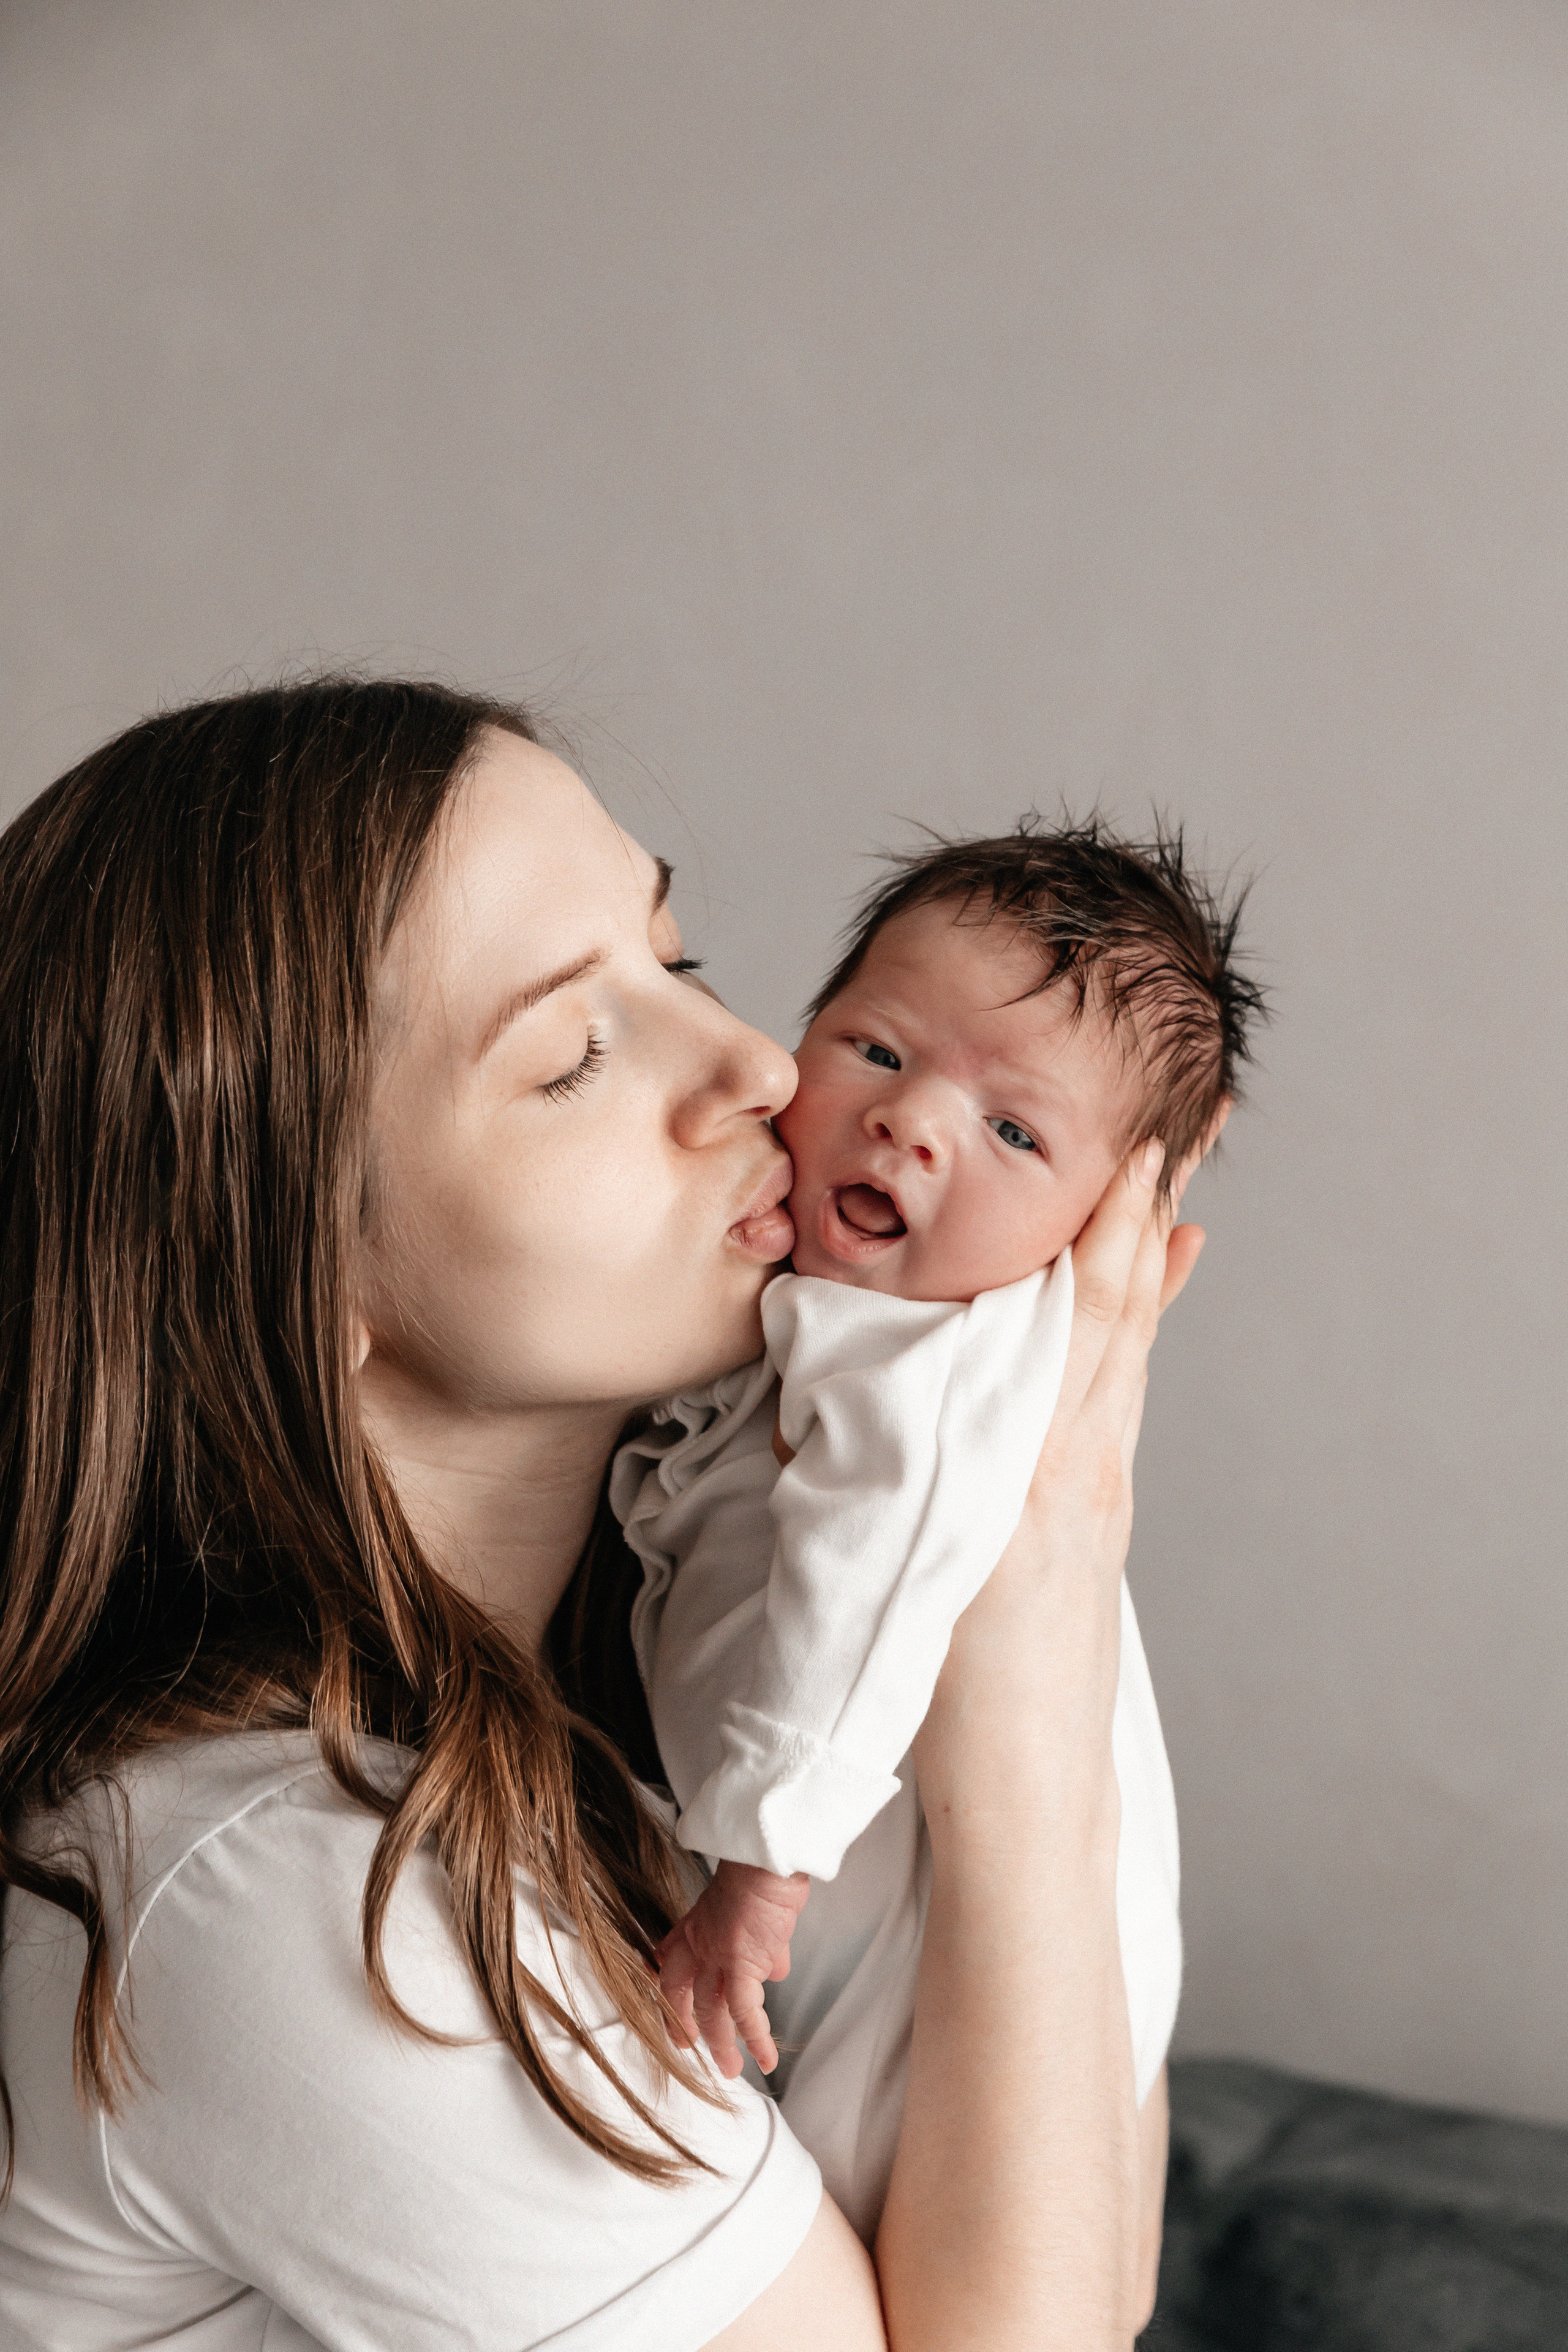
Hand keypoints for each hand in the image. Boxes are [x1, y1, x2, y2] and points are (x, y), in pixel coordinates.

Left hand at [655, 1858, 810, 2079]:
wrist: (765, 1860)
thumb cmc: (759, 1872)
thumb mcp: (744, 1905)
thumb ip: (751, 1938)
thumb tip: (774, 1967)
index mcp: (694, 1926)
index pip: (670, 1962)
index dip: (668, 1987)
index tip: (670, 2005)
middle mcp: (699, 1946)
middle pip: (683, 1995)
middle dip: (685, 2025)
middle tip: (688, 2046)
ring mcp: (718, 1959)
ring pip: (713, 2013)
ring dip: (722, 2045)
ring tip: (729, 2068)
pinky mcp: (742, 1967)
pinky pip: (746, 2013)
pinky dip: (757, 2039)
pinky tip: (766, 2060)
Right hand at [914, 1136, 1205, 1816]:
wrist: (1024, 1796)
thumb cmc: (949, 1699)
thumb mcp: (892, 1574)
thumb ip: (854, 1478)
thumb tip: (808, 1403)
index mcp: (1033, 1468)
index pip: (1081, 1326)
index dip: (1108, 1237)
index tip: (1133, 1156)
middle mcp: (1083, 1466)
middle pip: (1122, 1319)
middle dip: (1144, 1221)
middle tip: (1176, 1133)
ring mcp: (1103, 1492)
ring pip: (1131, 1353)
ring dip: (1148, 1267)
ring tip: (1173, 1198)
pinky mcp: (1101, 1518)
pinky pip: (1126, 1397)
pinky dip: (1142, 1335)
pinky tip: (1155, 1305)